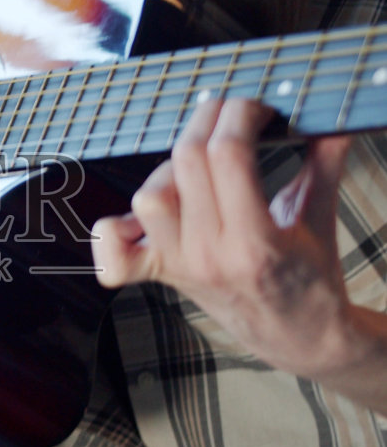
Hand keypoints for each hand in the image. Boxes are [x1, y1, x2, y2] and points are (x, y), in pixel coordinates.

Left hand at [90, 97, 359, 382]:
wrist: (297, 338)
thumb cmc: (312, 280)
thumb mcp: (322, 219)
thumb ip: (327, 165)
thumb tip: (334, 122)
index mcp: (256, 242)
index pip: (228, 154)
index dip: (239, 114)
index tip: (256, 108)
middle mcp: (211, 255)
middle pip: (186, 162)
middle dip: (209, 122)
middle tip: (231, 116)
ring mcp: (181, 266)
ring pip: (149, 198)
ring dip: (169, 169)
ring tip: (199, 165)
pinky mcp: (163, 275)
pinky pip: (116, 257)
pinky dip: (113, 233)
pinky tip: (136, 216)